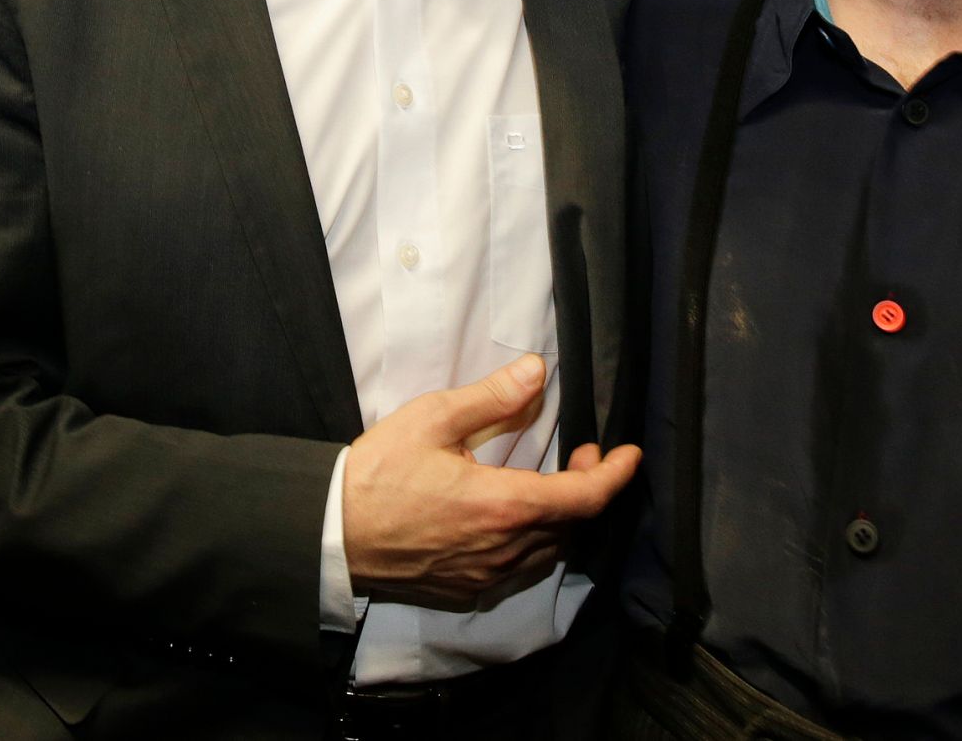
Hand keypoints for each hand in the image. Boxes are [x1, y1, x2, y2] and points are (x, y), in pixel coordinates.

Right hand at [340, 353, 639, 605]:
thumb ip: (492, 397)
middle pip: (573, 526)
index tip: (630, 455)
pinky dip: (538, 540)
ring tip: (555, 480)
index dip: (615, 476)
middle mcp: (503, 549)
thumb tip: (538, 371)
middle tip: (583, 454)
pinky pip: (521, 568)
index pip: (585, 499)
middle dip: (590, 489)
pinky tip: (521, 515)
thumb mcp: (433, 418)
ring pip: (550, 551)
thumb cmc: (378, 473)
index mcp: (503, 506)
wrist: (330, 533)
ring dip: (564, 516)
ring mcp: (485, 575)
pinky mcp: (466, 589)